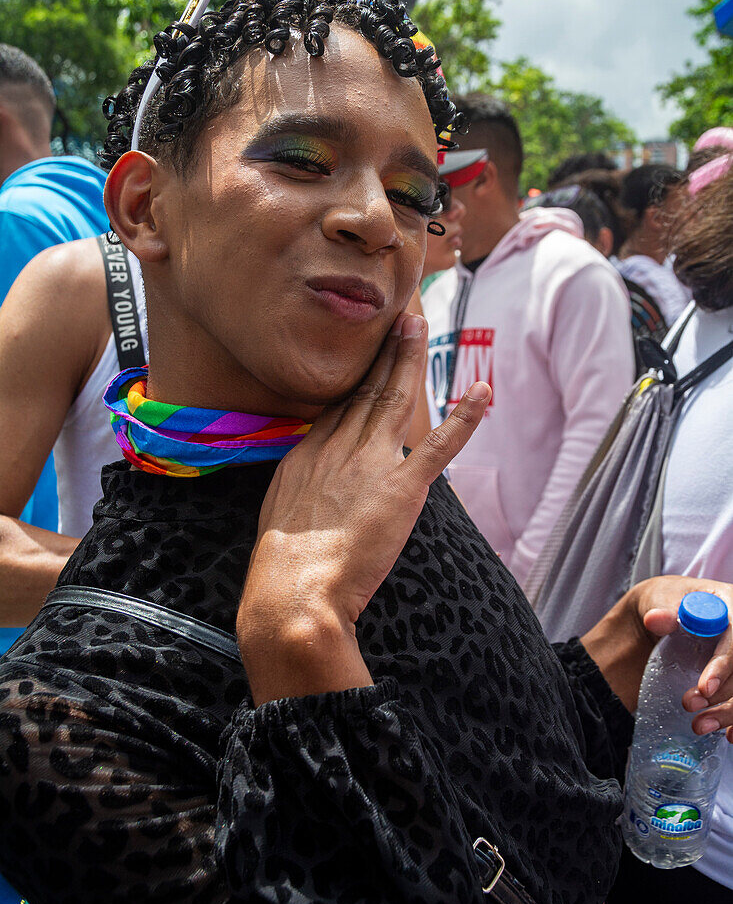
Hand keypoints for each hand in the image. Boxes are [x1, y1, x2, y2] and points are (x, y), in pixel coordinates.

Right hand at [237, 313, 489, 704]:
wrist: (294, 589)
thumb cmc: (282, 564)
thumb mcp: (278, 511)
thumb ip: (298, 487)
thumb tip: (307, 483)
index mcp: (308, 452)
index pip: (339, 402)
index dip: (355, 371)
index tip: (366, 346)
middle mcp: (339, 447)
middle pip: (366, 388)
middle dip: (385, 349)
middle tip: (400, 314)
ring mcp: (371, 462)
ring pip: (395, 399)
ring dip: (411, 360)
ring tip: (419, 325)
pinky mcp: (402, 487)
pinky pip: (439, 447)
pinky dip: (464, 419)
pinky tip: (483, 392)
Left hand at [633, 575, 732, 741]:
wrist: (665, 615)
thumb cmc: (667, 603)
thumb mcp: (660, 598)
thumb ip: (662, 609)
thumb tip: (656, 620)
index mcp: (731, 607)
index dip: (725, 664)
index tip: (705, 688)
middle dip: (722, 694)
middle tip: (689, 705)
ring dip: (728, 713)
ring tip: (699, 725)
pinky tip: (729, 735)